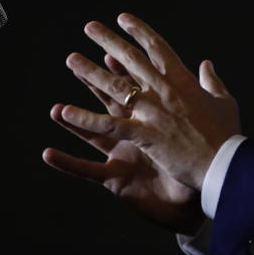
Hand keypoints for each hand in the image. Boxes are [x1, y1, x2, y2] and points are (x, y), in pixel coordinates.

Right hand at [43, 53, 204, 234]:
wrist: (195, 203)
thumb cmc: (198, 167)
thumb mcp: (203, 124)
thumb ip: (201, 95)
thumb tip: (206, 65)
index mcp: (154, 121)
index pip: (139, 90)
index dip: (125, 70)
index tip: (112, 51)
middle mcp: (134, 136)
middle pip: (111, 104)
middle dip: (94, 83)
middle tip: (74, 62)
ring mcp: (122, 157)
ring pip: (93, 134)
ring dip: (73, 122)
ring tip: (54, 109)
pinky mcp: (115, 179)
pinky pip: (87, 170)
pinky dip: (66, 163)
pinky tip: (47, 154)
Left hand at [48, 13, 239, 191]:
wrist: (226, 164)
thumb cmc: (227, 135)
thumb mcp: (224, 102)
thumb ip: (212, 81)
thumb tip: (207, 64)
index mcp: (183, 80)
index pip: (157, 48)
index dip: (139, 30)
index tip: (123, 18)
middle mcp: (165, 91)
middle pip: (131, 59)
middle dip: (108, 40)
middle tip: (90, 28)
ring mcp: (153, 112)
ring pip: (115, 86)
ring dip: (90, 72)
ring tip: (72, 60)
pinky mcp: (144, 135)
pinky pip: (109, 124)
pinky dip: (86, 118)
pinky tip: (65, 111)